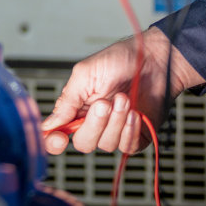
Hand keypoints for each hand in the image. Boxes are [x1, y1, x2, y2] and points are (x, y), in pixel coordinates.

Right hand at [38, 29, 205, 154]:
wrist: (155, 59)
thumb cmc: (121, 59)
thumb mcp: (86, 73)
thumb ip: (67, 100)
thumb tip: (50, 124)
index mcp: (77, 108)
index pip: (58, 133)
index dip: (55, 142)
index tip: (60, 138)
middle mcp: (95, 122)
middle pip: (83, 143)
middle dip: (94, 124)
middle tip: (104, 103)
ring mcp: (115, 130)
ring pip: (106, 145)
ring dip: (116, 122)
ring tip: (124, 100)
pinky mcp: (136, 136)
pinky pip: (127, 146)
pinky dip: (130, 130)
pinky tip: (135, 113)